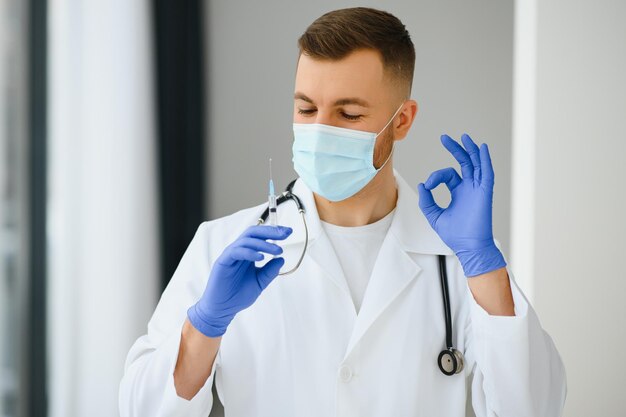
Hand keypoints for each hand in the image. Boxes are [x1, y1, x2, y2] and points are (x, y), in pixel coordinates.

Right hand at [187, 225, 292, 336]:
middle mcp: (239, 251)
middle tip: (286, 233)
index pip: (261, 237)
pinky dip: (249, 252)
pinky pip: (236, 251)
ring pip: (246, 240)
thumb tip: (282, 259)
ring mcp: (230, 255)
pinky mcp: (223, 261)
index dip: (274, 232)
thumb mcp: (259, 282)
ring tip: (277, 250)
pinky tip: (261, 257)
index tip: (289, 232)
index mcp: (248, 254)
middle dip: (271, 231)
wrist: (222, 310)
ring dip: (264, 244)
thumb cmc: (238, 296)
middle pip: (254, 233)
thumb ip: (270, 271)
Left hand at [417, 133, 505, 276]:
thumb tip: (422, 185)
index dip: (436, 176)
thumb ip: (427, 201)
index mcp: (458, 192)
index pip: (448, 174)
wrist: (468, 247)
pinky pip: (487, 172)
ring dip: (470, 150)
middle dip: (455, 149)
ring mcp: (478, 189)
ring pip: (476, 164)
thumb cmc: (454, 235)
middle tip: (444, 138)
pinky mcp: (485, 192)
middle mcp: (469, 188)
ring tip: (463, 137)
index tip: (428, 185)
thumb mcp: (434, 216)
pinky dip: (485, 160)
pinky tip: (481, 148)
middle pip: (464, 163)